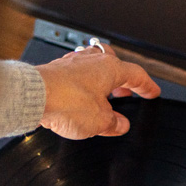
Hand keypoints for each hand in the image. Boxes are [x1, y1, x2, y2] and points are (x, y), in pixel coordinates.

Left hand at [36, 46, 160, 139]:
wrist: (34, 96)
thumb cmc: (66, 101)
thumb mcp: (99, 121)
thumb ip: (114, 123)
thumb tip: (120, 124)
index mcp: (110, 68)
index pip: (136, 75)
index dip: (147, 86)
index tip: (152, 92)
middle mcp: (92, 60)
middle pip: (115, 65)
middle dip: (122, 80)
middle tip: (125, 93)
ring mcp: (72, 63)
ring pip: (94, 68)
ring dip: (101, 81)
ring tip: (102, 97)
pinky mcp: (56, 70)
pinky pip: (76, 74)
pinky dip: (83, 85)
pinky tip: (80, 98)